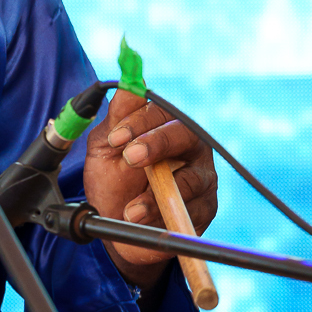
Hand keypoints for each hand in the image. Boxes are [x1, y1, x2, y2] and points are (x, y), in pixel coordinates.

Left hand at [82, 88, 217, 283]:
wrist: (117, 226)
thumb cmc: (113, 181)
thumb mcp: (105, 149)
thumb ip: (116, 119)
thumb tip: (128, 85)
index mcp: (164, 126)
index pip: (160, 112)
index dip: (138, 122)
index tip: (115, 138)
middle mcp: (189, 147)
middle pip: (186, 134)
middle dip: (157, 143)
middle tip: (130, 158)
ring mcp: (201, 177)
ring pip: (192, 179)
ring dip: (156, 195)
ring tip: (130, 210)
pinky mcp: (206, 208)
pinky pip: (194, 211)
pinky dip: (167, 218)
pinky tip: (144, 223)